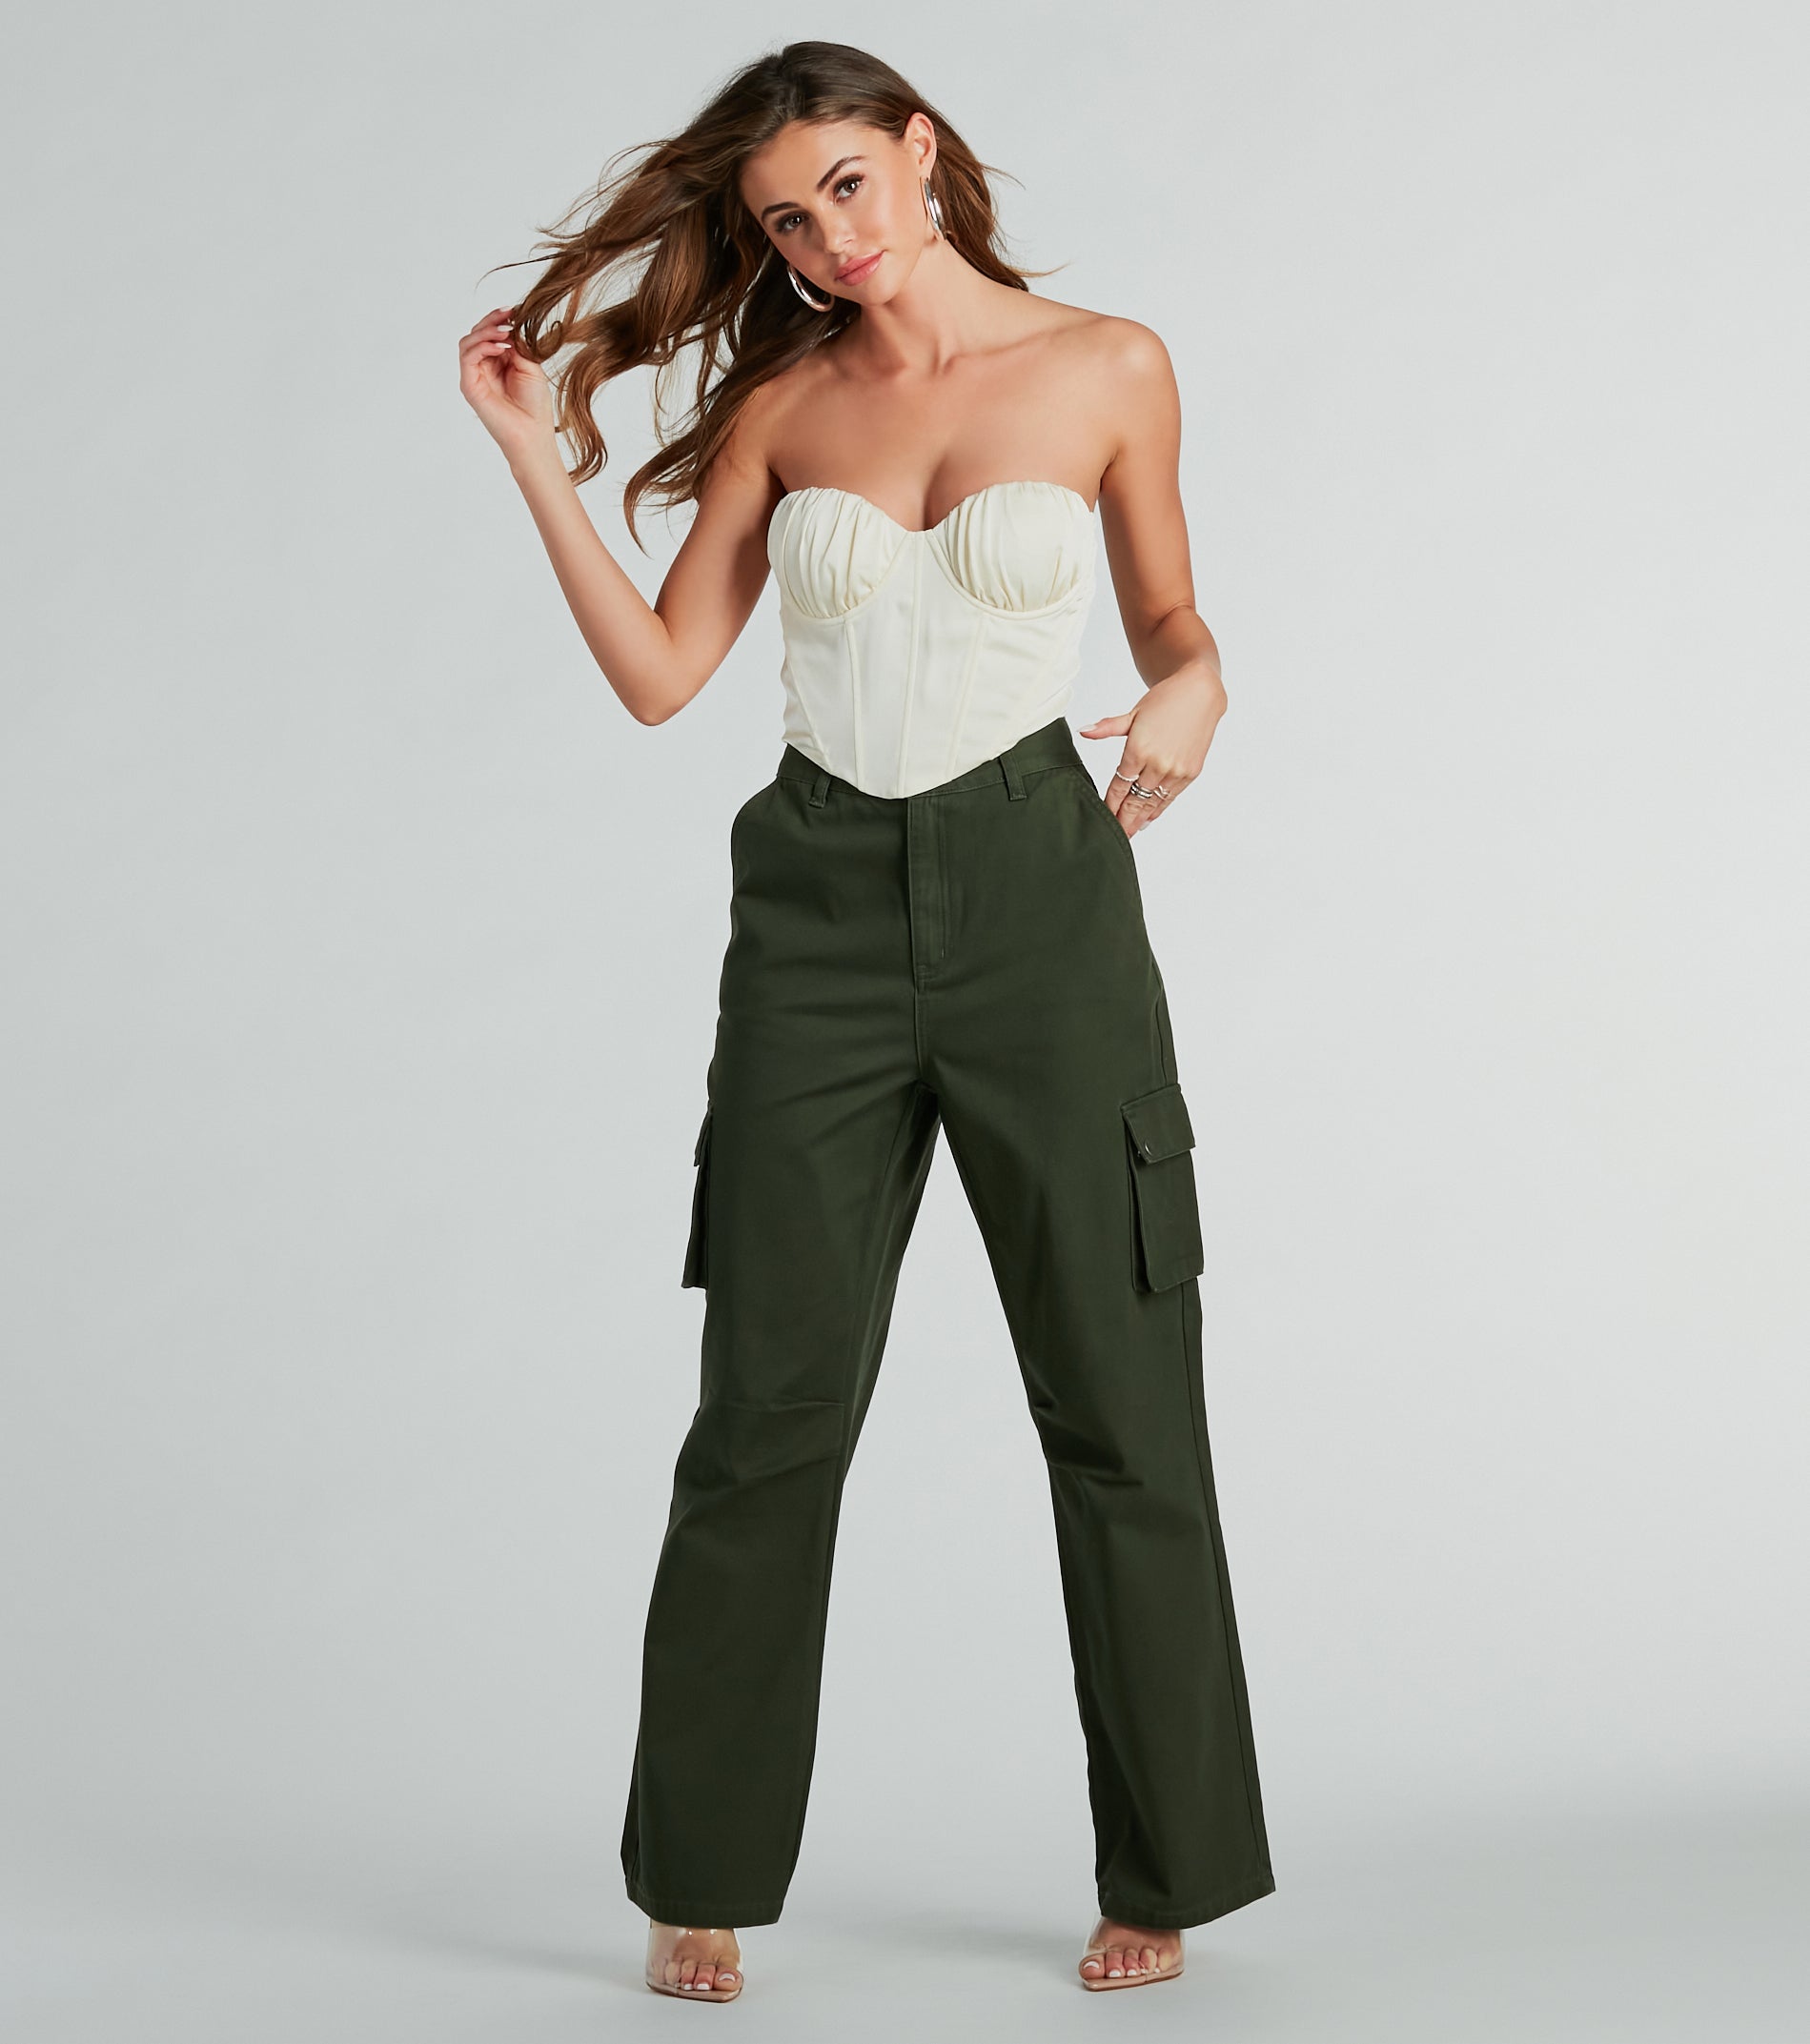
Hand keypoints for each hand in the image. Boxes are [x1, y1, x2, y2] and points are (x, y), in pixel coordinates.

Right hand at [458, 306, 556, 467]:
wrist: (532, 435)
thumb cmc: (535, 406)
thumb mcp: (530, 366)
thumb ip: (518, 345)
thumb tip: (510, 324)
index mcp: (498, 362)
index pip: (491, 333)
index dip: (499, 319)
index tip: (514, 309)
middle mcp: (484, 368)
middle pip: (476, 333)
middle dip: (491, 321)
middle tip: (508, 315)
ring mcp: (474, 376)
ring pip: (468, 341)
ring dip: (486, 331)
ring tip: (506, 333)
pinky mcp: (469, 385)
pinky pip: (468, 357)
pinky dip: (482, 346)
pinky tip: (502, 347)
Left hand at [1078, 663, 1222, 839]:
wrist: (1200, 693)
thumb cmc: (1164, 700)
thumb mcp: (1133, 713)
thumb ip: (1107, 727)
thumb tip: (1084, 731)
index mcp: (1138, 750)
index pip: (1119, 787)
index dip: (1110, 805)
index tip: (1103, 818)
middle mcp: (1157, 764)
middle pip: (1134, 801)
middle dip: (1123, 820)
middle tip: (1114, 837)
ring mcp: (1175, 771)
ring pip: (1152, 803)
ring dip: (1140, 819)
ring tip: (1129, 833)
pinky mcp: (1190, 772)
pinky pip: (1170, 797)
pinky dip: (1158, 809)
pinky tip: (1149, 818)